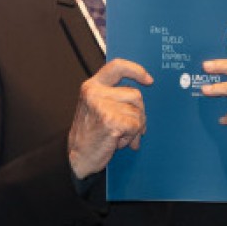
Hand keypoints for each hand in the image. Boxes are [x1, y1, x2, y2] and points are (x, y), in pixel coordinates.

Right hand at [68, 58, 151, 178]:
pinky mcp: (110, 120)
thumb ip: (116, 98)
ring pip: (138, 112)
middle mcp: (95, 93)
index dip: (136, 70)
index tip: (149, 80)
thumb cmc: (90, 135)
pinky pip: (136, 126)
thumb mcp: (99, 108)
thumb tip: (142, 100)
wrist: (77, 158)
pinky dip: (131, 137)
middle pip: (136, 95)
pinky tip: (117, 141)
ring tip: (118, 135)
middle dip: (138, 114)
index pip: (117, 66)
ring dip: (134, 128)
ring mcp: (101, 106)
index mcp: (92, 87)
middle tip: (127, 129)